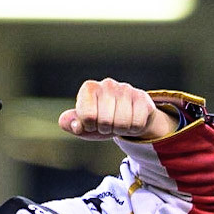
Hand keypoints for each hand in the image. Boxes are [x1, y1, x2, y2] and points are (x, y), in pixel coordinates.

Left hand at [58, 78, 177, 140]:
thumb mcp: (83, 124)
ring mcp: (126, 89)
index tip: (91, 123)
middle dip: (105, 129)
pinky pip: (137, 124)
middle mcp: (107, 84)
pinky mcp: (142, 97)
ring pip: (122, 123)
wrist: (127, 115)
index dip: (89, 126)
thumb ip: (71, 124)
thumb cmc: (100, 119)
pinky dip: (133, 129)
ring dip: (120, 130)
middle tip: (107, 124)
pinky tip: (130, 120)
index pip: (87, 116)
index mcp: (89, 88)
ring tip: (118, 122)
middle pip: (105, 121)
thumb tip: (75, 125)